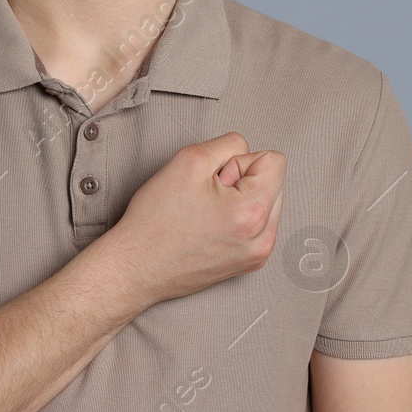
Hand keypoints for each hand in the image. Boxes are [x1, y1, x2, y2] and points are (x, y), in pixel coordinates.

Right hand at [101, 132, 285, 307]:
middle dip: (242, 181)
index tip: (214, 181)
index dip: (238, 162)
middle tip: (206, 198)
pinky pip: (256, 224)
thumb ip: (230, 144)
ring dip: (239, 199)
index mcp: (254, 212)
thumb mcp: (190, 159)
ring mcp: (257, 254)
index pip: (274, 161)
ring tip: (205, 213)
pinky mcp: (248, 263)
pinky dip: (236, 218)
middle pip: (273, 182)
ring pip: (265, 202)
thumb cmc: (155, 220)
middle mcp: (263, 239)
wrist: (136, 267)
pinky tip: (207, 226)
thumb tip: (247, 153)